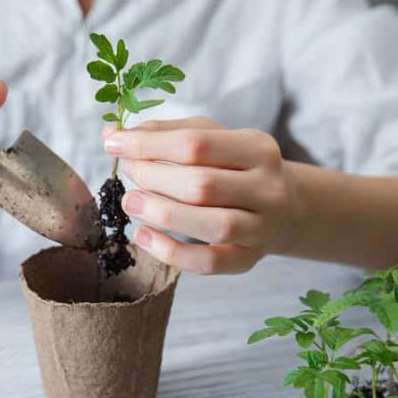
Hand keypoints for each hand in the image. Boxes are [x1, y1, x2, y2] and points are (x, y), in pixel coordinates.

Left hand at [102, 117, 297, 274]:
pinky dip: (170, 252)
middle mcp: (267, 188)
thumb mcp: (209, 138)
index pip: (196, 144)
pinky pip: (209, 263)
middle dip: (153, 178)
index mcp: (257, 148)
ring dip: (161, 214)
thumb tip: (113, 135)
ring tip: (130, 202)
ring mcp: (262, 227)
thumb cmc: (234, 168)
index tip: (114, 143)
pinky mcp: (248, 259)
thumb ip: (163, 134)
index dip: (148, 144)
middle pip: (202, 185)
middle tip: (127, 173)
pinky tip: (143, 235)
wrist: (285, 208)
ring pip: (213, 225)